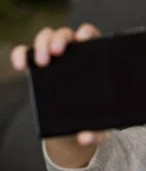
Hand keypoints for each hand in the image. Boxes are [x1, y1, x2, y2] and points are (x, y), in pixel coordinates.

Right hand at [11, 24, 107, 161]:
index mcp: (95, 61)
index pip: (92, 37)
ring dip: (42, 43)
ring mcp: (54, 59)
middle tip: (57, 54)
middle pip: (66, 34)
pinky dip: (21, 54)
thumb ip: (96, 134)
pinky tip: (20, 64)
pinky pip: (26, 54)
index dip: (88, 33)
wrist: (74, 131)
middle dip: (60, 38)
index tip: (85, 39)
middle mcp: (74, 54)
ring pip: (46, 37)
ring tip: (42, 63)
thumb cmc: (93, 122)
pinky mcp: (37, 68)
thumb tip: (85, 138)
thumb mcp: (100, 130)